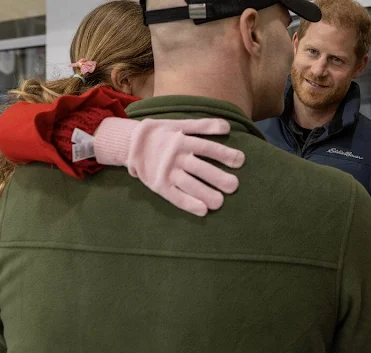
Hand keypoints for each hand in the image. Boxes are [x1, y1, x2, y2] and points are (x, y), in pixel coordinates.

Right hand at [94, 118, 244, 215]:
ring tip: (220, 203)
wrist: (130, 143)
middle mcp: (176, 156)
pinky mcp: (159, 185)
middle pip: (200, 168)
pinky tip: (202, 211)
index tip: (241, 161)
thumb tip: (227, 127)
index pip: (207, 148)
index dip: (224, 154)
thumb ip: (203, 126)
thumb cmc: (161, 133)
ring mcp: (167, 172)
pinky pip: (174, 196)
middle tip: (234, 186)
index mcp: (182, 140)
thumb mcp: (180, 124)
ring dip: (204, 193)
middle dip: (217, 177)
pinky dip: (188, 204)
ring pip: (188, 184)